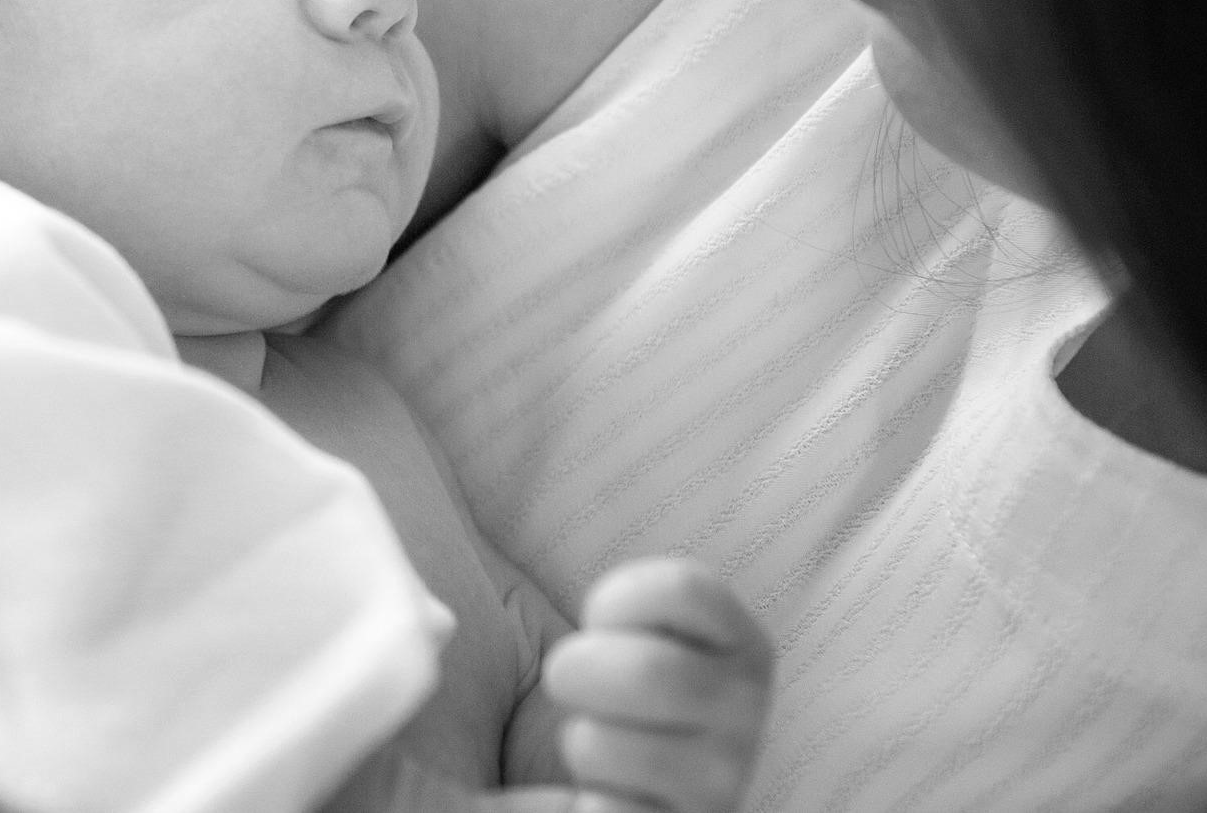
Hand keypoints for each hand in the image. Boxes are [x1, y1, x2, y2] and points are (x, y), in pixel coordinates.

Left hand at [542, 558, 772, 812]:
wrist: (619, 793)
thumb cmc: (607, 688)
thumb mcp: (624, 621)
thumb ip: (602, 569)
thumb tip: (458, 431)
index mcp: (741, 644)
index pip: (687, 590)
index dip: (619, 598)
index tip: (597, 613)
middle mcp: (748, 717)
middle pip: (646, 672)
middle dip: (576, 670)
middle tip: (573, 680)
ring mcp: (719, 787)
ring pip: (601, 746)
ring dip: (575, 740)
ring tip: (595, 745)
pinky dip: (577, 805)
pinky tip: (595, 799)